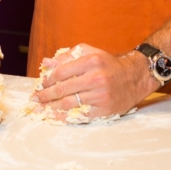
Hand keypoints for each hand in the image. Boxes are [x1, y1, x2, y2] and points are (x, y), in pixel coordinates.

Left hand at [30, 44, 157, 117]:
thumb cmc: (108, 64)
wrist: (135, 76)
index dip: (47, 80)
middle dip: (46, 95)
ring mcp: (101, 95)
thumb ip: (67, 57)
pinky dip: (67, 117)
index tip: (40, 84)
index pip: (61, 72)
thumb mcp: (89, 53)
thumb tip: (46, 63)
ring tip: (42, 108)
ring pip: (70, 103)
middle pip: (63, 89)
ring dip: (53, 107)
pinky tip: (57, 117)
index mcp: (90, 61)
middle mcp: (96, 78)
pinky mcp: (105, 109)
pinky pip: (82, 114)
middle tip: (35, 98)